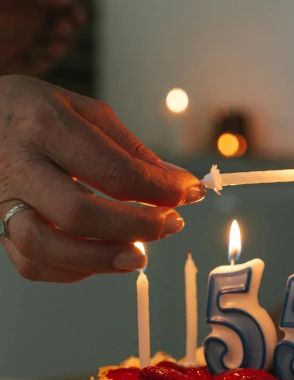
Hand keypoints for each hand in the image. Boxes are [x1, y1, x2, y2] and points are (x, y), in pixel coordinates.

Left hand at [0, 0, 84, 75]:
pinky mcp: (8, 63)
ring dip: (57, 50)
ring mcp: (18, 45)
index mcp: (28, 2)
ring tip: (53, 46)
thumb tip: (67, 1)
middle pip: (57, 31)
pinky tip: (43, 59)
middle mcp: (26, 25)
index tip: (78, 17)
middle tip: (63, 30)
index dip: (72, 13)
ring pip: (48, 51)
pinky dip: (40, 66)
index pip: (58, 9)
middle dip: (66, 32)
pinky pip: (30, 69)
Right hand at [0, 75, 205, 281]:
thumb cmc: (33, 110)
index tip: (188, 193)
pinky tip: (100, 257)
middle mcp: (19, 165)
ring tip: (138, 256)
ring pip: (46, 247)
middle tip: (171, 224)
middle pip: (79, 214)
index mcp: (47, 126)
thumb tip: (176, 184)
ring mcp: (0, 199)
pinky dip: (71, 269)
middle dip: (136, 226)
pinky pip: (30, 263)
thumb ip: (129, 150)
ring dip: (101, 258)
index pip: (113, 171)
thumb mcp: (83, 110)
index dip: (159, 189)